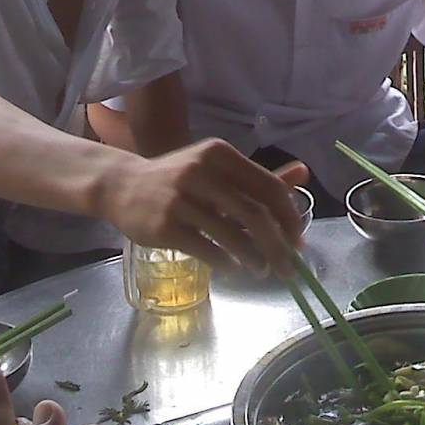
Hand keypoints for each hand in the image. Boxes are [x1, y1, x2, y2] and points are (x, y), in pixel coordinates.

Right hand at [96, 139, 308, 277]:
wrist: (121, 186)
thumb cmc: (178, 181)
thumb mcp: (217, 170)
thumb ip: (257, 178)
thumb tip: (304, 173)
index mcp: (220, 154)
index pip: (269, 187)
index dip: (289, 218)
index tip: (298, 241)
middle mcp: (201, 171)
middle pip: (254, 214)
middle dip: (277, 246)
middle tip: (288, 268)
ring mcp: (180, 198)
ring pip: (231, 234)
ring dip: (253, 258)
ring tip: (261, 270)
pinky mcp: (164, 224)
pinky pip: (206, 248)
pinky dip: (225, 261)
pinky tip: (231, 267)